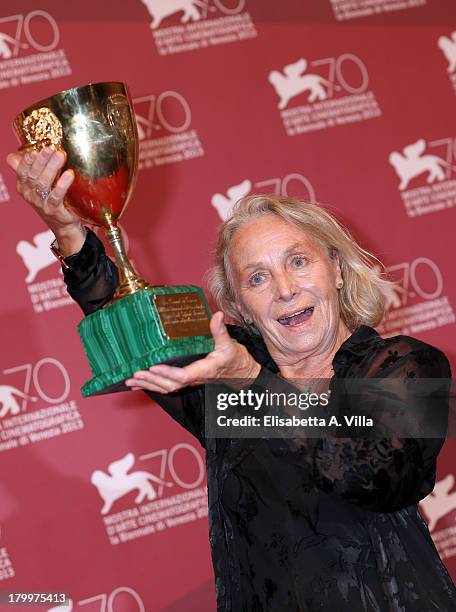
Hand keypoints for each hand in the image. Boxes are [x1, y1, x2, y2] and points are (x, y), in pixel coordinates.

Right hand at [6, 147, 84, 253]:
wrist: (63, 225)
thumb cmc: (52, 200)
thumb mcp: (39, 184)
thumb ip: (30, 169)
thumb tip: (15, 154)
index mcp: (24, 186)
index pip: (22, 170)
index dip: (28, 159)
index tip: (36, 148)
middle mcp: (29, 194)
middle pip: (33, 175)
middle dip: (41, 160)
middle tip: (50, 148)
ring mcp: (40, 203)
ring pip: (43, 183)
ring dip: (52, 168)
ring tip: (60, 155)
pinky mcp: (53, 210)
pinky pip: (56, 196)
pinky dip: (62, 184)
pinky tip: (69, 174)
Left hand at [125, 311, 260, 392]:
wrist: (240, 373)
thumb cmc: (234, 359)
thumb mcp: (229, 343)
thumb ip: (220, 330)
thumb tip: (217, 315)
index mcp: (204, 370)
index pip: (183, 375)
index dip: (168, 372)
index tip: (153, 366)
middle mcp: (195, 378)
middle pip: (170, 384)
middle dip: (152, 380)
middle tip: (135, 373)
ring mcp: (190, 382)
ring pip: (167, 388)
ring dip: (149, 384)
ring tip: (131, 380)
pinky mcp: (187, 381)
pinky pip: (168, 387)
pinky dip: (152, 386)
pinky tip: (139, 384)